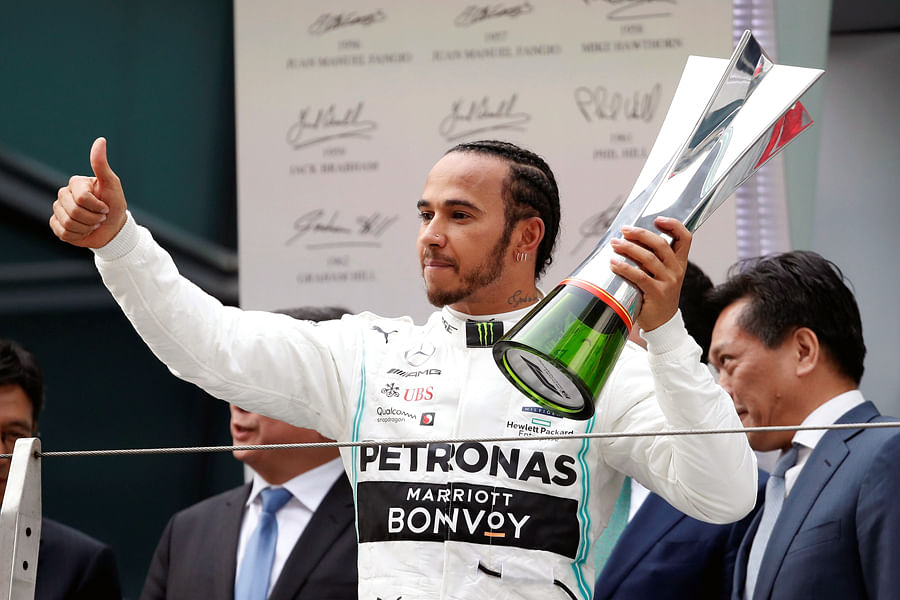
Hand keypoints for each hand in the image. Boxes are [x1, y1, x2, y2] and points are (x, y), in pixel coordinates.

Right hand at [49, 137, 126, 247]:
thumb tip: (100, 140)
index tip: (106, 207)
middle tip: (101, 217)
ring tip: (93, 224)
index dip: (97, 207)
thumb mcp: (112, 185)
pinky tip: (84, 231)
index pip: (82, 198)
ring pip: (68, 223)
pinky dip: (78, 235)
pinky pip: (63, 232)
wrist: (112, 229)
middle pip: (73, 211)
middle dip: (93, 218)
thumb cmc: (114, 205)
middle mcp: (64, 194)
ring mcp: (58, 210)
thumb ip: (101, 165)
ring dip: (87, 227)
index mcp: (76, 183)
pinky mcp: (56, 225)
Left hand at [609, 216, 691, 331]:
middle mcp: (676, 270)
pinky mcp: (657, 293)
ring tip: (615, 244)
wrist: (662, 322)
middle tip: (624, 230)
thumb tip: (628, 238)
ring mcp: (668, 282)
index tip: (657, 219)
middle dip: (640, 234)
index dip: (673, 225)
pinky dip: (625, 267)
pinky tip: (614, 263)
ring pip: (649, 258)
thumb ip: (651, 258)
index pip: (685, 238)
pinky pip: (640, 276)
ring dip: (629, 248)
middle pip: (661, 244)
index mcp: (679, 262)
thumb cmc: (656, 295)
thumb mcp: (660, 274)